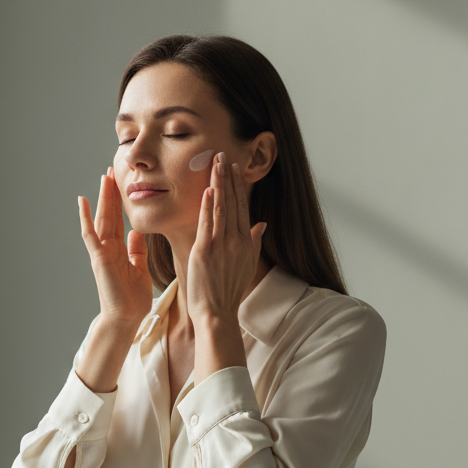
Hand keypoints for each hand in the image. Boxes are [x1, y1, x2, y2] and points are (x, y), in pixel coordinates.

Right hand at [79, 169, 152, 331]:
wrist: (126, 318)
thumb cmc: (132, 299)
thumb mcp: (139, 269)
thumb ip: (137, 251)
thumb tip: (135, 233)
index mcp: (119, 250)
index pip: (119, 220)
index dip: (120, 202)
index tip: (122, 183)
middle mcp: (108, 248)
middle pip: (109, 215)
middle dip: (111, 193)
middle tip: (111, 171)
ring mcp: (102, 252)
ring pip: (101, 219)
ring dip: (102, 198)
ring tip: (104, 177)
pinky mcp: (99, 258)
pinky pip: (90, 234)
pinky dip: (86, 218)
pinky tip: (83, 201)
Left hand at [186, 153, 266, 323]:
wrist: (217, 312)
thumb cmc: (229, 291)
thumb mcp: (247, 265)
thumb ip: (254, 242)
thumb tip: (262, 224)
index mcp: (246, 242)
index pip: (243, 207)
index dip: (238, 186)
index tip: (234, 168)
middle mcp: (236, 241)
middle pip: (233, 202)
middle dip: (228, 177)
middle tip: (223, 155)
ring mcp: (221, 245)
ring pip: (221, 208)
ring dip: (219, 183)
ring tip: (216, 163)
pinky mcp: (205, 251)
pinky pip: (208, 223)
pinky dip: (209, 206)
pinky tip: (209, 189)